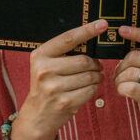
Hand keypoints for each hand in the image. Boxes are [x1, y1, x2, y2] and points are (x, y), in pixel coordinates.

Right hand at [16, 19, 107, 139]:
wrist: (37, 116)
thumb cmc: (47, 86)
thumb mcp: (46, 65)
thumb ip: (64, 53)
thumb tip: (93, 39)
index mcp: (40, 55)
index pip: (68, 39)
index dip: (87, 30)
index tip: (103, 24)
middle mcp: (44, 70)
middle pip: (84, 60)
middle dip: (95, 64)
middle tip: (97, 67)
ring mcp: (54, 87)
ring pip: (89, 76)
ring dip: (96, 77)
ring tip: (94, 78)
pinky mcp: (64, 102)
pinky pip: (90, 90)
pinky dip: (93, 89)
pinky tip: (87, 89)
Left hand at [113, 25, 139, 139]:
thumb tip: (125, 47)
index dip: (138, 31)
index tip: (123, 31)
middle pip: (134, 56)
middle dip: (121, 65)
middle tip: (120, 74)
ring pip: (129, 72)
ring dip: (119, 79)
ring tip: (122, 84)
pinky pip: (128, 87)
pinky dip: (121, 89)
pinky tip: (123, 92)